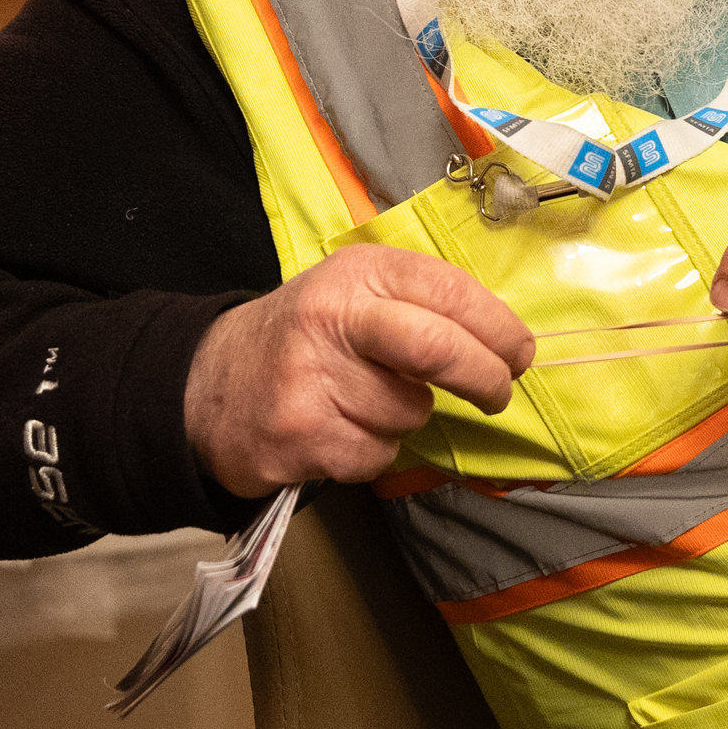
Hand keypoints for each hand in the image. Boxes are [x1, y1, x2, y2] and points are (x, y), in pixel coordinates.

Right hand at [185, 245, 533, 497]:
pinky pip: (377, 455)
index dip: (499, 329)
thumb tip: (506, 340)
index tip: (519, 354)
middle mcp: (333, 318)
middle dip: (485, 377)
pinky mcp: (302, 437)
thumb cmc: (307, 337)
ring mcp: (313, 379)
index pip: (451, 292)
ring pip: (410, 413)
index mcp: (358, 273)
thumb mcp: (355, 293)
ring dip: (406, 418)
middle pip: (438, 349)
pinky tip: (339, 428)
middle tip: (498, 392)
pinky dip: (373, 450)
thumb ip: (421, 304)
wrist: (208, 384)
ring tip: (363, 401)